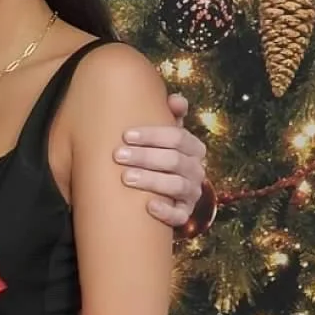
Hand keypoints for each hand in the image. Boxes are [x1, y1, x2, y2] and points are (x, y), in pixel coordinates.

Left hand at [114, 91, 207, 228]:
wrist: (158, 195)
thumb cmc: (156, 158)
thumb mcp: (162, 137)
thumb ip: (168, 116)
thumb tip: (176, 99)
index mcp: (192, 148)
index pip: (178, 137)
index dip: (152, 135)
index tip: (126, 135)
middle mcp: (196, 170)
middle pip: (175, 160)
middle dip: (145, 156)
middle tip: (118, 155)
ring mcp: (191, 193)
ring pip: (177, 185)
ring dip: (151, 180)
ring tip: (126, 177)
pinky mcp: (184, 214)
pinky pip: (180, 215)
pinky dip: (166, 211)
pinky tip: (148, 206)